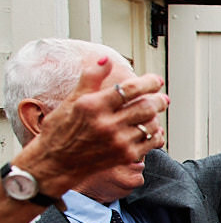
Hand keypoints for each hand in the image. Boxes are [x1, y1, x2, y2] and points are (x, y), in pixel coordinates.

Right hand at [19, 58, 168, 194]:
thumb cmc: (61, 130)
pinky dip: (156, 134)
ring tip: (153, 113)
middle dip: (158, 100)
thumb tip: (105, 59)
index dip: (148, 82)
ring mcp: (118, 142)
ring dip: (156, 117)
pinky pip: (151, 142)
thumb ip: (91, 78)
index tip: (156, 81)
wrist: (56, 162)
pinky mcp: (125, 156)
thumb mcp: (72, 100)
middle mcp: (107, 124)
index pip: (129, 89)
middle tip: (161, 98)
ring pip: (151, 124)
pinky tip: (152, 129)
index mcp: (93, 106)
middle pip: (146, 107)